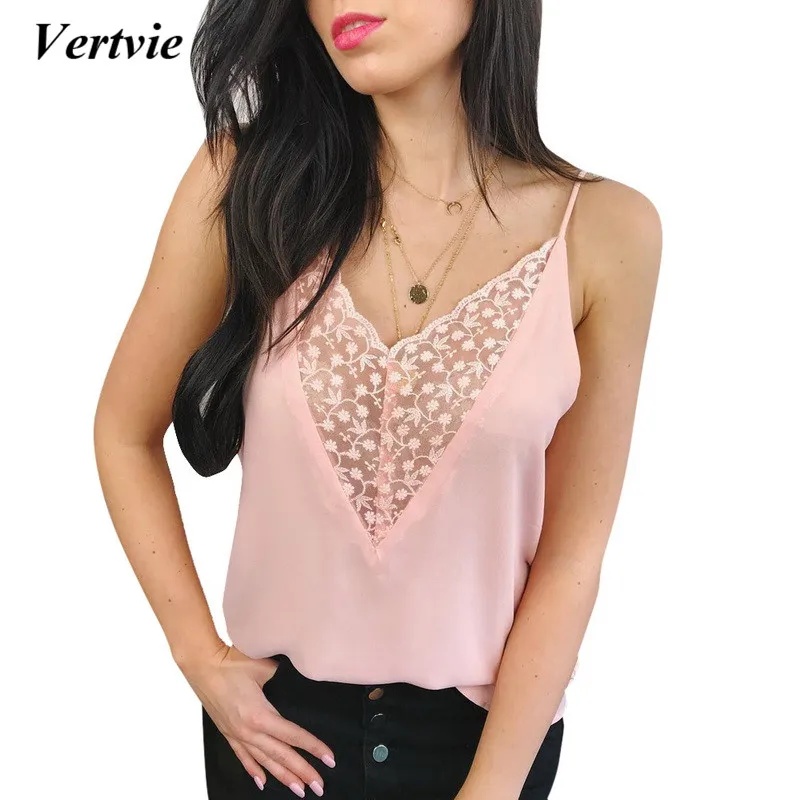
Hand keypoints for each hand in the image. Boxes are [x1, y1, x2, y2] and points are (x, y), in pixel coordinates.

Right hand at [178, 642, 335, 794]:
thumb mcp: (264, 667)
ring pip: (264, 761)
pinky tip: (262, 782)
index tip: (329, 759)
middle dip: (303, 772)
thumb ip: (284, 676)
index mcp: (260, 715)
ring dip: (283, 776)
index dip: (314, 748)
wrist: (203, 665)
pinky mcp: (228, 733)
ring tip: (299, 789)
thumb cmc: (232, 662)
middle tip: (319, 786)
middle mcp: (249, 730)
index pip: (294, 736)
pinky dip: (253, 770)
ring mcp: (237, 734)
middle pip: (282, 755)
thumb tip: (301, 674)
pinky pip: (243, 757)